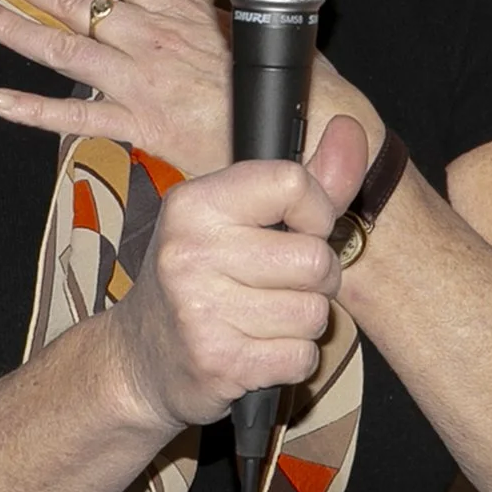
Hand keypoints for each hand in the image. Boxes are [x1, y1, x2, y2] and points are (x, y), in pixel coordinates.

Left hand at [0, 0, 384, 175]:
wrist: (301, 133)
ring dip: (13, 25)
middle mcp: (154, 38)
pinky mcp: (143, 125)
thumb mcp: (246, 27)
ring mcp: (143, 81)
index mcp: (181, 8)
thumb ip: (208, 9)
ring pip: (65, 49)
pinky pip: (78, 119)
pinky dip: (35, 110)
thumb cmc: (280, 81)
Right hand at [107, 116, 370, 429]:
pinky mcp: (218, 363)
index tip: (299, 229)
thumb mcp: (237, 218)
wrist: (139, 358)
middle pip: (315, 258)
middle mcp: (191, 250)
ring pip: (315, 312)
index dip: (316, 212)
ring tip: (264, 318)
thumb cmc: (200, 279)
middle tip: (279, 284)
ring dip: (303, 322)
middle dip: (315, 278)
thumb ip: (306, 181)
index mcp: (195, 202)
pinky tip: (259, 350)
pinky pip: (303, 357)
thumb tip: (352, 129)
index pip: (292, 183)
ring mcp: (201, 309)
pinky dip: (293, 359)